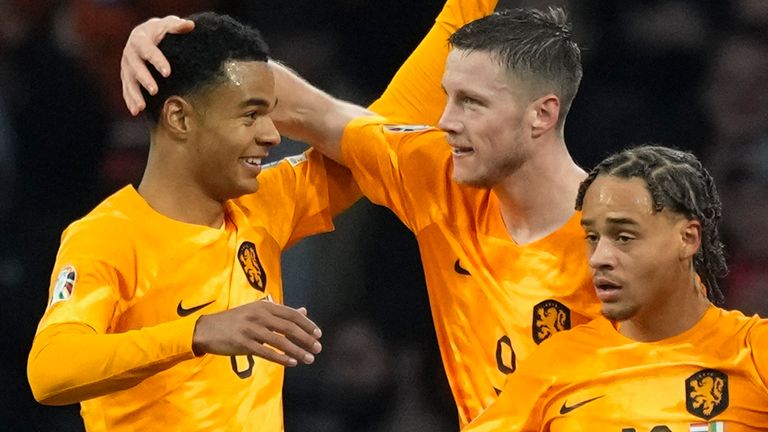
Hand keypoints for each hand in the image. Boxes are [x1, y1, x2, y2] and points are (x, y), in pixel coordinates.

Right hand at [121, 15, 193, 115]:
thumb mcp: (168, 25)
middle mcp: (130, 53)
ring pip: (128, 81)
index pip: (148, 50)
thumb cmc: (160, 31)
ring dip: (134, 94)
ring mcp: (126, 66)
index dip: (157, 61)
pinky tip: (136, 112)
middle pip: (135, 67)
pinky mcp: (126, 77)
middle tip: (155, 90)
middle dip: (145, 79)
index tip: (168, 72)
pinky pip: (126, 90)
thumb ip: (177, 26)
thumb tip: (189, 25)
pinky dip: (130, 101)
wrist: (145, 36)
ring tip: (141, 107)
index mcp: (140, 39)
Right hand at [192, 300, 322, 366]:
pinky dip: (281, 358)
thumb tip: (304, 311)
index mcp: (264, 306)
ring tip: (309, 359)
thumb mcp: (257, 311)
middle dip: (306, 339)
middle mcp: (259, 316)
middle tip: (318, 348)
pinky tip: (292, 363)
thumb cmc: (234, 320)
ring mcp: (251, 329)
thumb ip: (280, 313)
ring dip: (297, 351)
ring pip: (280, 341)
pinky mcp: (243, 343)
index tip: (318, 334)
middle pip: (289, 328)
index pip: (291, 314)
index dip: (307, 324)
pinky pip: (267, 352)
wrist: (206, 329)